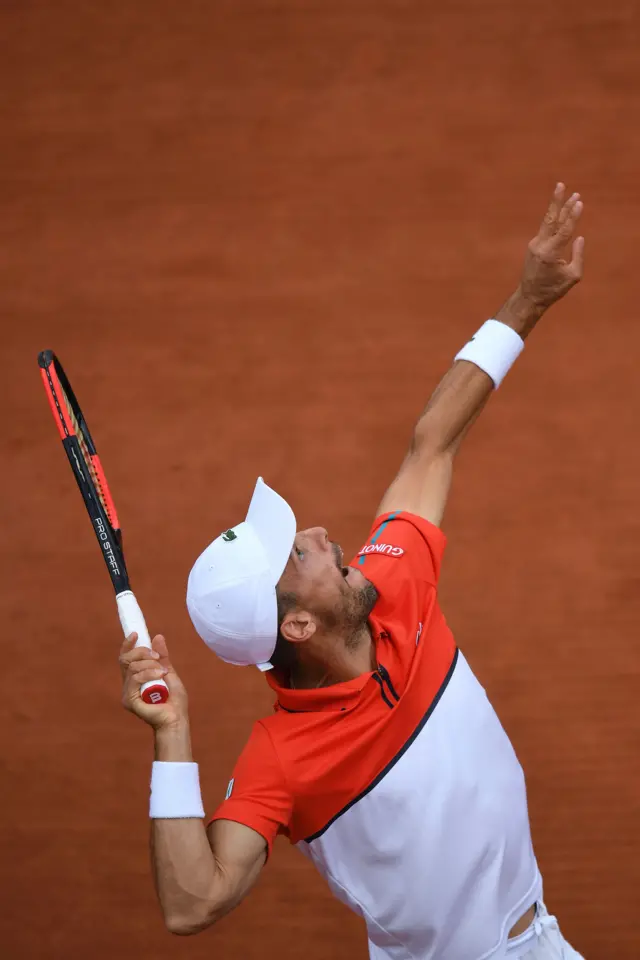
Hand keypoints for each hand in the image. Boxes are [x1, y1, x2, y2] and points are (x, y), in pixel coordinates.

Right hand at [119, 633, 188, 729]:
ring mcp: (127, 693)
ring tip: (162, 672)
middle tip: (157, 656)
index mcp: (135, 678)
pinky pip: (135, 679)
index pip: (125, 658)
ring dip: (150, 665)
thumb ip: (162, 656)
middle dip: (142, 652)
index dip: (128, 644)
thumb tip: (158, 636)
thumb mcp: (168, 672)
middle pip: (125, 659)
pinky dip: (149, 673)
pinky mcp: (129, 700)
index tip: (136, 634)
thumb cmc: (174, 701)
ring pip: (132, 667)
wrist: (177, 719)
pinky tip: (160, 675)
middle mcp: (128, 684)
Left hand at [519, 182, 584, 311]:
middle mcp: (540, 246)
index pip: (564, 230)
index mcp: (550, 254)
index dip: (572, 216)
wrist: (529, 297)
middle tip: (561, 185)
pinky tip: (562, 211)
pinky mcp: (533, 246)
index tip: (579, 202)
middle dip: (557, 202)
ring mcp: (534, 245)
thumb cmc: (552, 289)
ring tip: (569, 194)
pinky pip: (546, 230)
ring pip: (548, 222)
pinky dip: (555, 220)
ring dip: (558, 208)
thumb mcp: (572, 276)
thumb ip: (578, 255)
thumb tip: (579, 237)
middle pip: (551, 220)